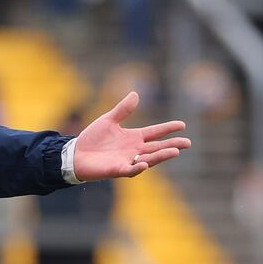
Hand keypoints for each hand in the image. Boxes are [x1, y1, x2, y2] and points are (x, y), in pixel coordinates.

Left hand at [73, 92, 190, 180]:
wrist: (75, 154)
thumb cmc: (92, 139)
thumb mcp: (108, 120)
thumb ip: (123, 110)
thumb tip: (135, 93)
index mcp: (133, 137)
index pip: (155, 132)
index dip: (168, 128)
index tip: (183, 125)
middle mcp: (134, 150)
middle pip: (157, 147)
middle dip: (172, 145)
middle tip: (187, 143)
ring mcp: (127, 160)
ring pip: (149, 159)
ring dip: (161, 156)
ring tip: (175, 152)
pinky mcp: (116, 169)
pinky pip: (129, 169)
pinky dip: (137, 167)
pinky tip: (145, 163)